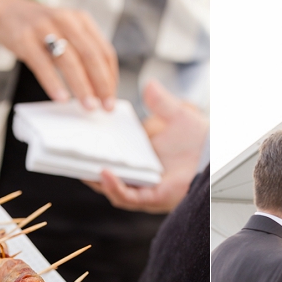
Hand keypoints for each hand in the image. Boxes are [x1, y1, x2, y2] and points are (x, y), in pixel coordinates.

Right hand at [0, 0, 117, 108]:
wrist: (5, 12)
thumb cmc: (41, 29)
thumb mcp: (65, 32)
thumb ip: (81, 52)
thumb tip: (99, 88)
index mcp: (81, 20)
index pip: (104, 50)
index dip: (110, 76)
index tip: (111, 98)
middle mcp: (66, 20)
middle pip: (90, 55)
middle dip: (101, 83)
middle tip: (105, 106)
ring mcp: (44, 28)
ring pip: (69, 60)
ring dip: (81, 86)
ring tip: (88, 106)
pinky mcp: (24, 39)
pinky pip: (42, 65)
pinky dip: (53, 83)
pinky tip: (61, 98)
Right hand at [83, 81, 205, 212]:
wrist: (216, 158)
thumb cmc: (199, 140)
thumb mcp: (176, 115)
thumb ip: (161, 102)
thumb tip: (148, 83)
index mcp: (138, 156)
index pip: (109, 153)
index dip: (92, 148)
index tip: (76, 135)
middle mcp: (137, 174)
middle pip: (103, 173)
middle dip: (84, 166)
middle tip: (65, 152)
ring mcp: (142, 187)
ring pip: (110, 187)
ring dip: (94, 177)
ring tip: (79, 164)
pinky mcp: (150, 198)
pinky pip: (126, 195)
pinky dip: (113, 185)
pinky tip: (102, 172)